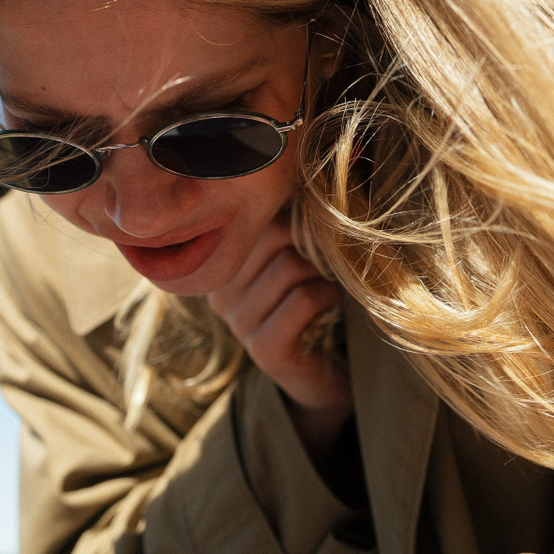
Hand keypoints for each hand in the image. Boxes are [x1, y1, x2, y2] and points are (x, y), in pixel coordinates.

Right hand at [206, 214, 352, 459]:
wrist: (324, 377)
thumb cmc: (312, 306)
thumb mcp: (293, 260)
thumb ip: (287, 226)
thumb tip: (303, 176)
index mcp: (220, 267)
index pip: (252, 218)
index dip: (291, 214)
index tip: (315, 222)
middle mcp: (220, 294)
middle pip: (269, 237)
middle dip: (309, 241)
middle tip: (330, 255)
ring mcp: (238, 324)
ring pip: (288, 267)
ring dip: (323, 271)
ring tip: (332, 280)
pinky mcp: (264, 349)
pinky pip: (301, 300)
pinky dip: (327, 294)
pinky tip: (333, 301)